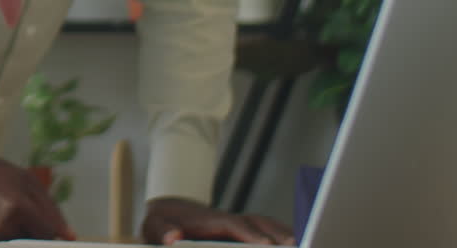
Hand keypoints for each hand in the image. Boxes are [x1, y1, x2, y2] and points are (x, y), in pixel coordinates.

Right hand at [0, 155, 74, 243]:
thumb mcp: (28, 182)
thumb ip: (52, 210)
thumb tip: (69, 236)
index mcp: (19, 208)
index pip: (48, 236)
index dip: (48, 232)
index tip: (43, 228)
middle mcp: (1, 226)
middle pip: (30, 245)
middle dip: (29, 235)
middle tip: (17, 219)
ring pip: (12, 247)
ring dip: (12, 238)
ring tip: (0, 218)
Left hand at [142, 197, 294, 244]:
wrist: (168, 213)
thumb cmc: (162, 222)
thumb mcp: (154, 225)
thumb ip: (161, 231)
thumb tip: (172, 238)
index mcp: (210, 221)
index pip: (234, 225)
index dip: (250, 235)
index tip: (265, 246)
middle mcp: (229, 220)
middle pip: (258, 223)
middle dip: (278, 234)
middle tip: (296, 245)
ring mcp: (238, 225)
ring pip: (267, 226)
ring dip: (285, 234)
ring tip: (303, 244)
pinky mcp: (243, 232)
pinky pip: (267, 231)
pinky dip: (282, 235)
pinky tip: (293, 243)